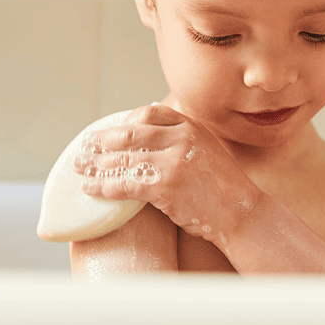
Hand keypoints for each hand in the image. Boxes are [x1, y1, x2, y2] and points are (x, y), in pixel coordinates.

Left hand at [72, 104, 261, 245]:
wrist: (243, 213)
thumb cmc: (224, 186)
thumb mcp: (208, 149)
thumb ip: (183, 140)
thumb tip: (149, 137)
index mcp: (191, 126)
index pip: (149, 112)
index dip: (125, 121)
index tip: (110, 131)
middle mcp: (181, 137)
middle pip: (129, 133)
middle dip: (101, 141)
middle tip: (84, 148)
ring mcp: (173, 161)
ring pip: (123, 159)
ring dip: (96, 164)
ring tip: (80, 168)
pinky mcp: (165, 187)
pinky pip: (124, 185)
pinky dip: (103, 186)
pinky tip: (91, 188)